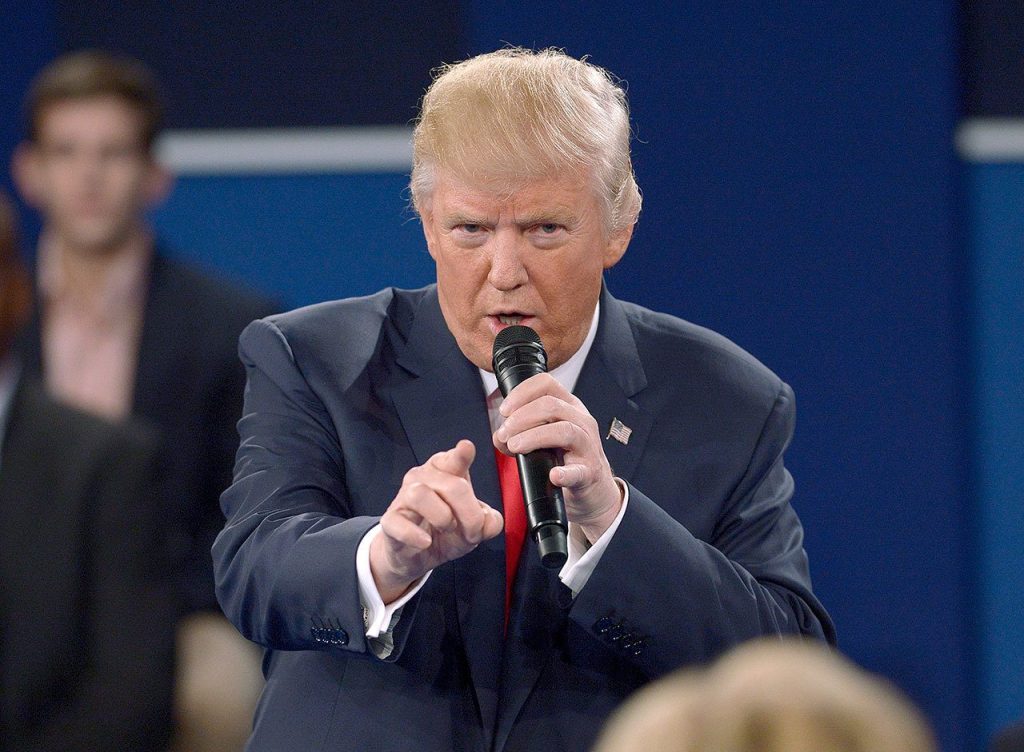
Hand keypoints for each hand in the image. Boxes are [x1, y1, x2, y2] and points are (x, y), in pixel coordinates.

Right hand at [370, 439, 503, 602]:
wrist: (417, 556)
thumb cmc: (446, 531)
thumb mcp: (474, 527)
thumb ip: (488, 522)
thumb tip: (489, 523)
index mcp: (446, 472)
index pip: (452, 458)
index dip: (460, 455)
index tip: (466, 448)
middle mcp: (423, 478)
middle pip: (451, 485)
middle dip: (469, 513)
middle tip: (473, 532)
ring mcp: (404, 498)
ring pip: (420, 494)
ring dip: (442, 517)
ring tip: (447, 529)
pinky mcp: (390, 521)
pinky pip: (398, 523)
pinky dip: (414, 535)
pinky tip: (425, 542)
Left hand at [493, 373, 622, 543]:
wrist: (593, 490)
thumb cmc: (567, 459)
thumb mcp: (544, 439)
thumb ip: (520, 434)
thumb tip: (499, 436)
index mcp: (569, 407)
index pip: (546, 384)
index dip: (522, 393)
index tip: (504, 410)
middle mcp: (581, 421)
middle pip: (551, 405)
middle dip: (521, 417)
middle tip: (504, 434)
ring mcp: (588, 446)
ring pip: (564, 431)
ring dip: (533, 437)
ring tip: (514, 446)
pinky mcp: (590, 473)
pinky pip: (578, 471)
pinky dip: (565, 473)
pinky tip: (553, 475)